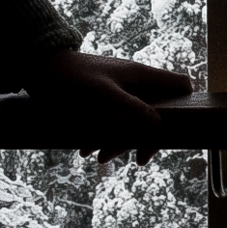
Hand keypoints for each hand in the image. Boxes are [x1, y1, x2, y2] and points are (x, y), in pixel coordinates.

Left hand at [20, 48, 194, 162]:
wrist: (39, 68)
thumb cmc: (72, 76)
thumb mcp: (102, 93)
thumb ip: (131, 107)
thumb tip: (159, 126)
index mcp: (142, 76)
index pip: (180, 86)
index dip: (187, 105)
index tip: (180, 129)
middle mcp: (135, 84)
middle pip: (157, 113)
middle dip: (146, 137)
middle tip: (138, 159)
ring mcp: (120, 93)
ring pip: (133, 122)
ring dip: (120, 142)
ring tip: (101, 158)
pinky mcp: (103, 103)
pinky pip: (112, 123)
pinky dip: (103, 138)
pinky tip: (87, 149)